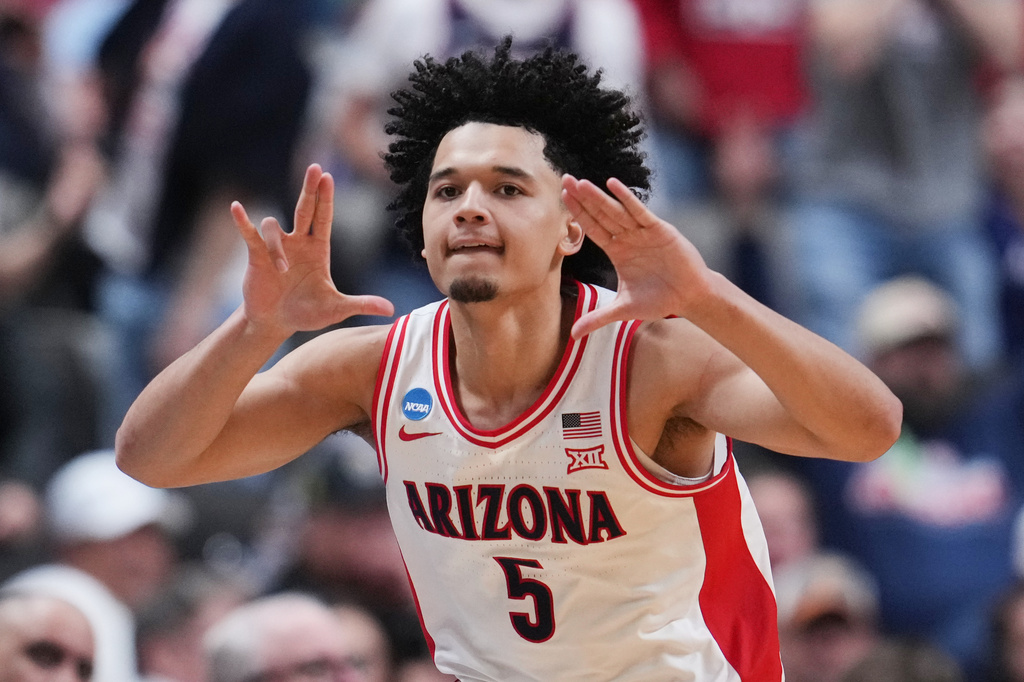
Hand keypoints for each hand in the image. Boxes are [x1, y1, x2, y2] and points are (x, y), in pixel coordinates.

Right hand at [233, 164, 393, 336]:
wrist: (276, 322)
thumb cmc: (307, 313)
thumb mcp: (336, 309)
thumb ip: (362, 304)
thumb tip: (392, 310)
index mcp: (318, 249)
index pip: (324, 218)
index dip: (326, 198)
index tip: (328, 177)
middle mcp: (298, 242)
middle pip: (304, 208)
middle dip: (309, 188)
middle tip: (316, 167)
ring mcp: (276, 247)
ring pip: (274, 227)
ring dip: (277, 246)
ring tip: (281, 270)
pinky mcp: (256, 255)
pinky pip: (250, 234)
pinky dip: (244, 222)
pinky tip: (237, 208)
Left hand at [561, 174, 711, 337]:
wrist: (690, 297)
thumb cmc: (659, 300)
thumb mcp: (623, 310)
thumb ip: (598, 318)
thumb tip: (574, 335)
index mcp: (618, 251)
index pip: (593, 228)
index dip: (578, 214)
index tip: (563, 198)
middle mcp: (628, 238)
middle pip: (601, 214)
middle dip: (583, 199)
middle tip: (565, 180)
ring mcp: (643, 232)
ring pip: (616, 211)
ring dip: (599, 197)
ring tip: (582, 183)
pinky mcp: (660, 230)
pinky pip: (640, 212)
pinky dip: (627, 199)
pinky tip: (613, 185)